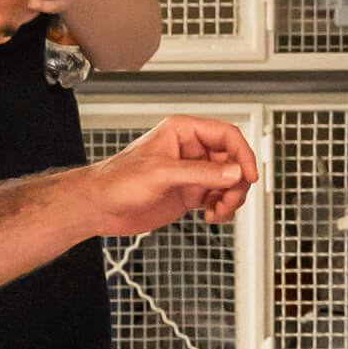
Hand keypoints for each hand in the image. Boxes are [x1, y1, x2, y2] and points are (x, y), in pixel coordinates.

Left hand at [86, 116, 257, 234]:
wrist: (99, 207)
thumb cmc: (116, 180)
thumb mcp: (160, 173)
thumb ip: (200, 173)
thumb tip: (233, 172)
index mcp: (183, 132)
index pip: (227, 135)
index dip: (243, 154)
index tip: (249, 176)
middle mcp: (191, 151)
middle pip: (233, 161)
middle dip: (237, 183)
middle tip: (229, 200)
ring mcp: (192, 174)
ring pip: (230, 182)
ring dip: (231, 198)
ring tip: (218, 211)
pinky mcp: (190, 194)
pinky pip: (219, 198)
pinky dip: (222, 209)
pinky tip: (212, 216)